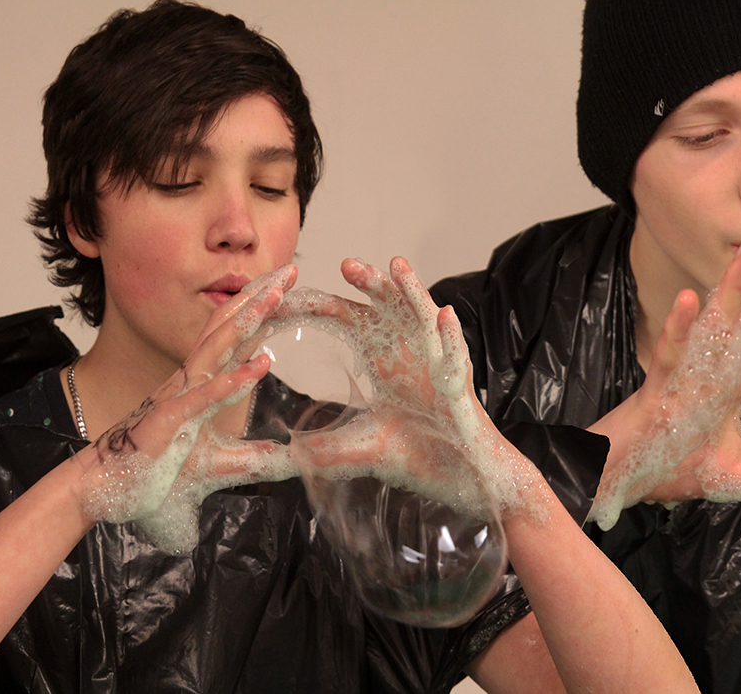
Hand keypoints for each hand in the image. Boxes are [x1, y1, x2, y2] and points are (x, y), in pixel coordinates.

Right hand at [76, 265, 297, 552]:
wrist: (98, 490)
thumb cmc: (149, 470)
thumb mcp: (212, 463)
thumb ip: (249, 457)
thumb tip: (283, 454)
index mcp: (195, 384)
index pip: (230, 338)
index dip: (256, 310)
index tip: (284, 285)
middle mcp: (186, 382)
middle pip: (225, 329)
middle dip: (258, 298)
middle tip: (289, 270)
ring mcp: (176, 398)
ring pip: (215, 351)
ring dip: (247, 323)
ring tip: (276, 298)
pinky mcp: (168, 421)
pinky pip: (203, 397)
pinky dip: (232, 380)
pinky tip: (260, 365)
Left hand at [280, 258, 540, 516]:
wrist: (454, 476)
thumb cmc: (414, 453)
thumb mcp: (358, 447)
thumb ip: (324, 448)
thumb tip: (288, 454)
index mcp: (380, 355)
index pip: (345, 317)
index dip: (316, 305)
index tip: (284, 298)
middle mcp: (407, 350)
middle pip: (385, 304)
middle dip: (368, 282)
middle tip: (346, 265)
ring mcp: (435, 364)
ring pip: (423, 316)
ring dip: (412, 290)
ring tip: (397, 266)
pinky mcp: (457, 386)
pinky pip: (455, 355)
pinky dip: (451, 336)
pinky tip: (444, 314)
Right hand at [588, 208, 740, 529]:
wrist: (624, 479)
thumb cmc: (675, 469)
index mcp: (736, 373)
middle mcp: (716, 361)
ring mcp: (688, 371)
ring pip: (715, 316)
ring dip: (734, 279)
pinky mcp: (660, 389)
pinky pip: (671, 353)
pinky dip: (680, 327)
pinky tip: (691, 299)